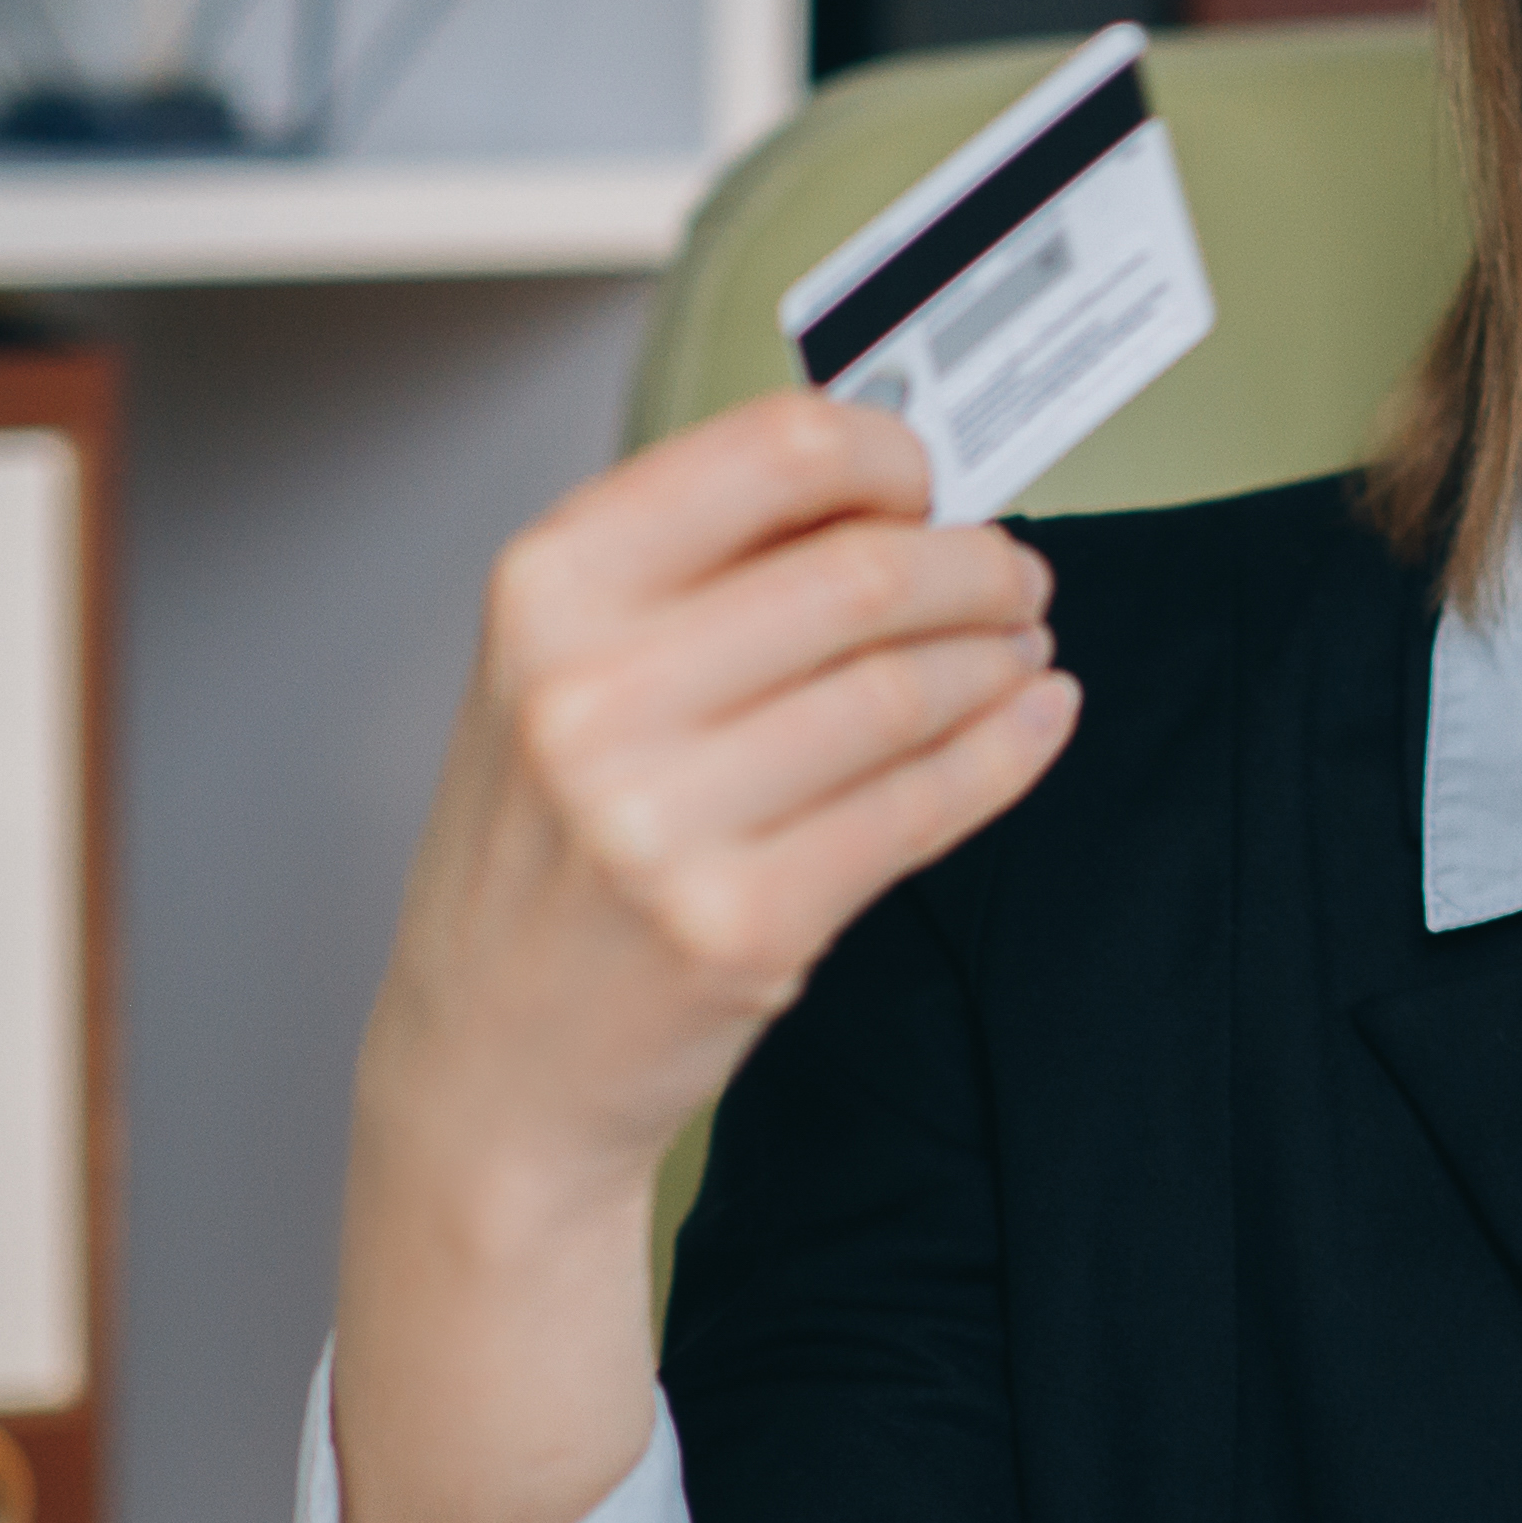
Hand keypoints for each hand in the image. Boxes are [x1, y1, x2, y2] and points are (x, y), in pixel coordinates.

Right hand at [327, 393, 1076, 1522]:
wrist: (490, 1068)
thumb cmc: (542, 857)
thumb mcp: (557, 675)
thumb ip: (695, 573)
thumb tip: (884, 491)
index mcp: (547, 592)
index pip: (769, 454)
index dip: (888, 456)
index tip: (932, 481)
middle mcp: (589, 693)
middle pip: (863, 571)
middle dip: (974, 566)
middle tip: (1014, 576)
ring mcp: (663, 818)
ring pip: (905, 689)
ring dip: (998, 659)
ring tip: (1022, 653)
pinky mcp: (743, 922)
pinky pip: (923, 807)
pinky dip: (1003, 753)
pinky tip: (1031, 722)